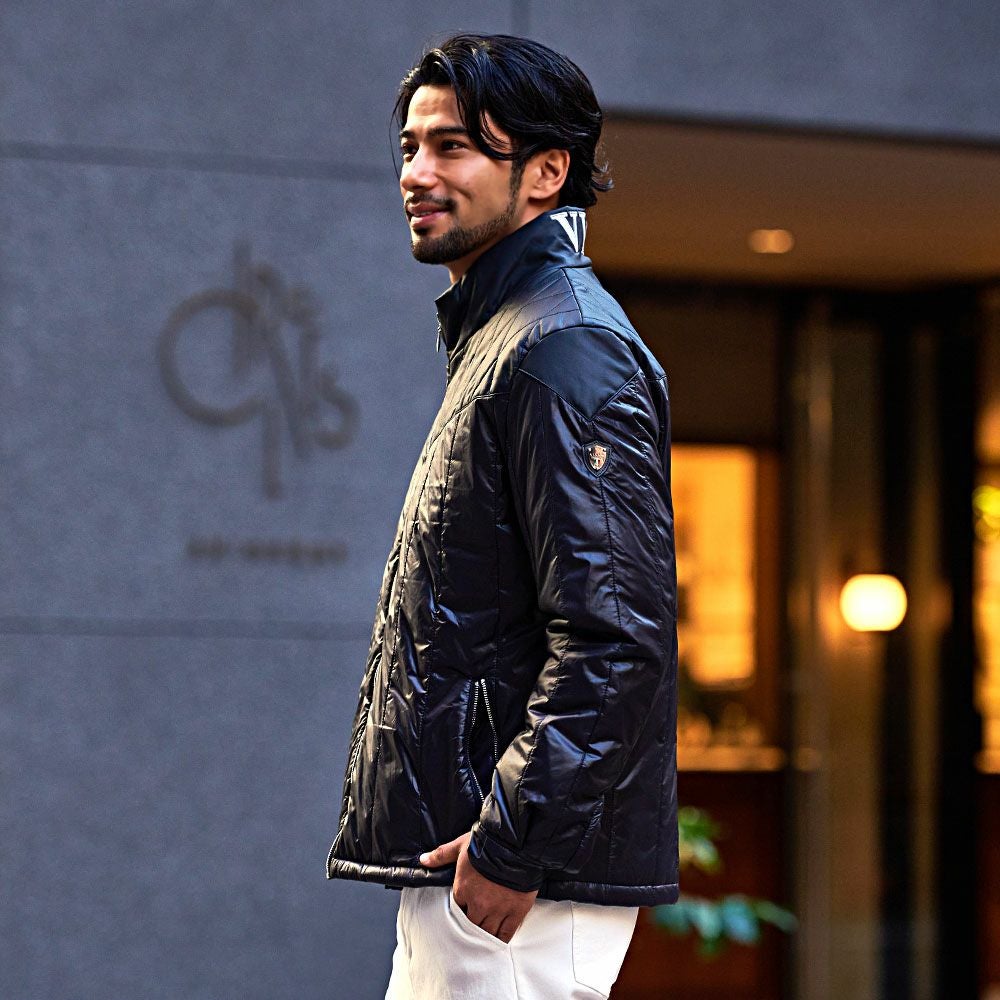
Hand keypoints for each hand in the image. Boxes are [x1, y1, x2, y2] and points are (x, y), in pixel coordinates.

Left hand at [419, 830, 537, 942]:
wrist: (515, 844)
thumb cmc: (486, 842)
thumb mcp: (460, 846)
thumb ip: (441, 855)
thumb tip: (423, 859)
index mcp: (463, 889)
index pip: (457, 909)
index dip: (460, 910)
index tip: (463, 910)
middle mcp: (479, 904)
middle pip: (471, 925)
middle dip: (471, 926)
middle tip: (472, 929)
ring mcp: (498, 910)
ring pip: (487, 932)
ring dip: (484, 936)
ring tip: (483, 939)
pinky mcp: (516, 912)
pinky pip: (506, 933)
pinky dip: (501, 939)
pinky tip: (498, 942)